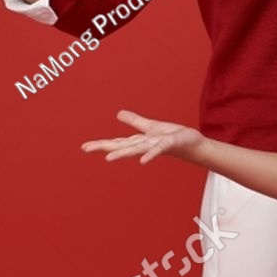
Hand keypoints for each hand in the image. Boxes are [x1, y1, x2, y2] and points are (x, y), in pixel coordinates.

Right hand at [81, 109, 202, 164]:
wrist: (192, 143)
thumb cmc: (172, 137)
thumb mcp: (150, 126)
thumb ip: (135, 121)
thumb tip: (118, 114)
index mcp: (138, 141)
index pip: (117, 142)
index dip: (100, 143)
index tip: (84, 147)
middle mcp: (144, 145)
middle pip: (122, 146)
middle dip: (104, 147)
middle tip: (86, 149)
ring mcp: (155, 146)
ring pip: (136, 149)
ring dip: (123, 153)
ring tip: (108, 158)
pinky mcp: (168, 144)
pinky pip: (158, 149)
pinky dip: (150, 155)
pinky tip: (143, 162)